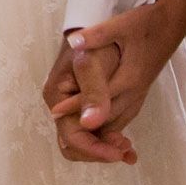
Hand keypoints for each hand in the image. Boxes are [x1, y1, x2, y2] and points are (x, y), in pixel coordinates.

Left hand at [43, 0, 185, 161]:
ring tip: (75, 134)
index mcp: (128, 77)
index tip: (55, 112)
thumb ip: (97, 35)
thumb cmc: (147, 23)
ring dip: (98, 131)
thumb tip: (73, 42)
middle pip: (107, 118)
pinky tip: (98, 126)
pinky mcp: (141, 92)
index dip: (76, 106)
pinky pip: (124, 116)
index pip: (99, 99)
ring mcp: (139, 93)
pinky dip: (111, 125)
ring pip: (117, 121)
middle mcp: (134, 91)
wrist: (173, 24)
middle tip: (62, 130)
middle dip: (86, 128)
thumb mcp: (121, 25)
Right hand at [43, 37, 137, 164]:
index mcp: (57, 99)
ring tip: (128, 148)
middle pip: (76, 145)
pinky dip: (111, 141)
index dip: (94, 148)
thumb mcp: (92, 62)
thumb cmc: (93, 43)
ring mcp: (76, 111)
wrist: (105, 32)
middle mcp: (63, 110)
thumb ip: (93, 92)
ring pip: (88, 142)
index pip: (72, 136)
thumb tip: (90, 123)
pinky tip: (128, 146)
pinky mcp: (89, 109)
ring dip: (107, 149)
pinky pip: (98, 134)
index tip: (117, 152)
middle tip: (124, 149)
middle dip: (99, 152)